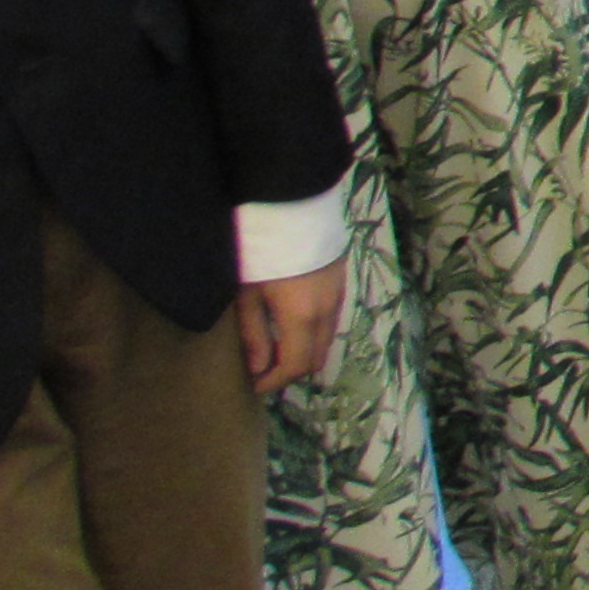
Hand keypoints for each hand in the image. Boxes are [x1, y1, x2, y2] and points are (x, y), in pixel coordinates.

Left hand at [236, 261, 345, 392]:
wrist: (292, 204)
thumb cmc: (261, 250)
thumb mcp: (247, 293)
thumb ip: (254, 333)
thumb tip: (258, 368)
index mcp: (301, 317)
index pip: (295, 366)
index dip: (274, 382)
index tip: (252, 385)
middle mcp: (327, 312)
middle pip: (316, 358)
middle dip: (291, 370)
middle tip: (262, 368)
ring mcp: (338, 296)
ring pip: (326, 340)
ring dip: (304, 351)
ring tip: (275, 346)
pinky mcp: (340, 282)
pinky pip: (331, 321)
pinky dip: (314, 333)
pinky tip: (292, 323)